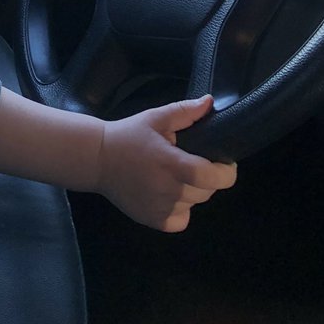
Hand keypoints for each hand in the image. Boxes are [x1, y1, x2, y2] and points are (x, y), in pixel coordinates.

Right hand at [95, 96, 236, 231]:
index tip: (223, 162)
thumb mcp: (156, 118)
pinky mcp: (155, 221)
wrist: (98, 159)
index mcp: (172, 163)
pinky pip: (182, 219)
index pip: (213, 177)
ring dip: (192, 191)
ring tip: (175, 176)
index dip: (226, 172)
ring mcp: (162, 208)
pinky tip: (169, 193)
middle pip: (207, 191)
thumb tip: (209, 102)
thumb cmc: (129, 136)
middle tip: (191, 162)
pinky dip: (181, 209)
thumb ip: (185, 111)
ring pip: (195, 203)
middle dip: (207, 177)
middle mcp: (169, 190)